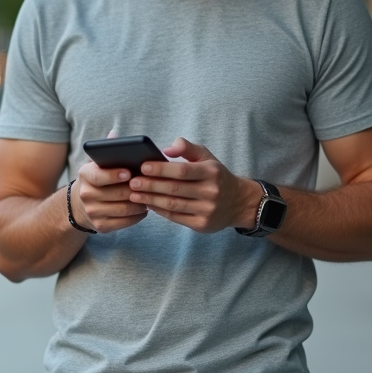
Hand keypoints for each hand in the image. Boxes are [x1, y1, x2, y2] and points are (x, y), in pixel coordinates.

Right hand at [73, 161, 148, 232]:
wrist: (82, 204)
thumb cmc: (99, 179)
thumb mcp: (98, 165)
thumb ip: (109, 155)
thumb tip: (126, 149)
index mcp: (85, 175)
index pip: (99, 176)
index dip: (114, 175)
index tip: (129, 173)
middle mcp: (86, 194)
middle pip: (117, 193)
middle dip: (136, 189)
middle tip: (150, 185)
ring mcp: (92, 212)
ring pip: (124, 209)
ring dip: (140, 204)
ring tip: (149, 197)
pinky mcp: (100, 225)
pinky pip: (124, 222)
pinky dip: (137, 216)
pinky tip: (143, 210)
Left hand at [128, 138, 258, 233]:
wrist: (238, 202)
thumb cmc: (216, 176)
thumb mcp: (207, 157)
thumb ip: (187, 148)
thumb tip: (166, 149)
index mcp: (211, 172)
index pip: (182, 171)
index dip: (161, 169)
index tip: (143, 167)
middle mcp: (211, 192)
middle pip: (174, 189)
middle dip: (150, 185)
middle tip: (133, 182)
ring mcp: (207, 210)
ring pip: (172, 205)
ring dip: (150, 200)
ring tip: (134, 194)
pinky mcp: (201, 225)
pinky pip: (175, 217)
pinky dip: (159, 211)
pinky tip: (148, 204)